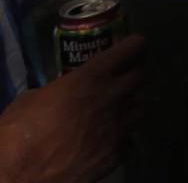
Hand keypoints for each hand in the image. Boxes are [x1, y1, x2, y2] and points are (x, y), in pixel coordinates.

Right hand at [0, 34, 144, 182]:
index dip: (135, 45)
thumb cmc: (19, 132)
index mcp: (91, 77)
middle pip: (142, 77)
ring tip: (114, 113)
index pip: (131, 48)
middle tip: (122, 81)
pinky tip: (106, 141)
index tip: (133, 47)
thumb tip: (63, 92)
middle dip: (133, 76)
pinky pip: (128, 140)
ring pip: (139, 108)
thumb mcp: (33, 97)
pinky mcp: (116, 155)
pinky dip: (120, 139)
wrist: (19, 176)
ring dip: (129, 107)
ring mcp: (117, 128)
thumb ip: (59, 88)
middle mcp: (111, 98)